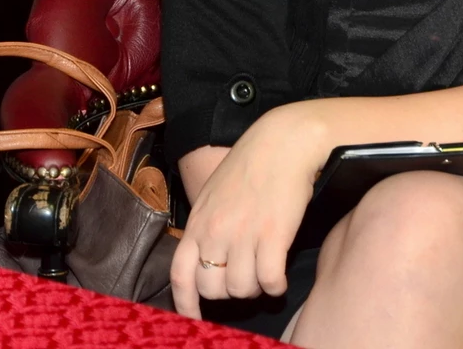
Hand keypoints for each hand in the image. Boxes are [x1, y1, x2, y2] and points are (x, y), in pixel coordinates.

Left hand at [170, 106, 328, 318]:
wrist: (282, 143)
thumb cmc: (250, 166)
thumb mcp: (214, 195)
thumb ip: (207, 227)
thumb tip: (209, 260)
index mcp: (197, 222)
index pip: (180, 274)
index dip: (185, 303)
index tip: (194, 319)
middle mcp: (215, 231)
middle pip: (213, 288)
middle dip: (229, 291)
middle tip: (246, 278)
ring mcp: (242, 234)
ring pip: (242, 289)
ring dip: (256, 288)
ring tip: (265, 270)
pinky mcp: (273, 235)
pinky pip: (270, 281)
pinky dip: (277, 286)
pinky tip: (280, 275)